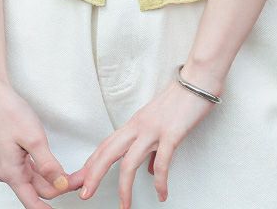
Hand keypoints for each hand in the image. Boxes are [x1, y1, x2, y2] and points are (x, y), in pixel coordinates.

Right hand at [0, 80, 80, 207]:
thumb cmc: (9, 113)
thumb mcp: (34, 139)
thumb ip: (48, 165)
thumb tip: (60, 185)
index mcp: (10, 173)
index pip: (32, 202)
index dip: (50, 208)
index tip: (65, 208)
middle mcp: (7, 172)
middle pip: (37, 189)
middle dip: (59, 186)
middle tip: (80, 178)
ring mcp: (8, 164)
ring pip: (34, 179)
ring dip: (53, 178)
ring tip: (72, 174)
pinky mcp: (10, 155)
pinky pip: (29, 169)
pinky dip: (44, 169)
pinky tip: (55, 166)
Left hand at [70, 69, 222, 207]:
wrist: (197, 81)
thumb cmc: (179, 101)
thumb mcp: (157, 123)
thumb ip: (150, 148)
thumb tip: (148, 170)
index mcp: (133, 124)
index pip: (106, 146)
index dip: (91, 164)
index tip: (79, 180)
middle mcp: (138, 126)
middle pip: (108, 152)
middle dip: (93, 174)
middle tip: (84, 193)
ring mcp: (153, 130)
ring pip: (129, 162)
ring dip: (124, 188)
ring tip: (124, 206)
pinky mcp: (171, 133)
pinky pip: (162, 162)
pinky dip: (160, 182)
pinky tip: (161, 194)